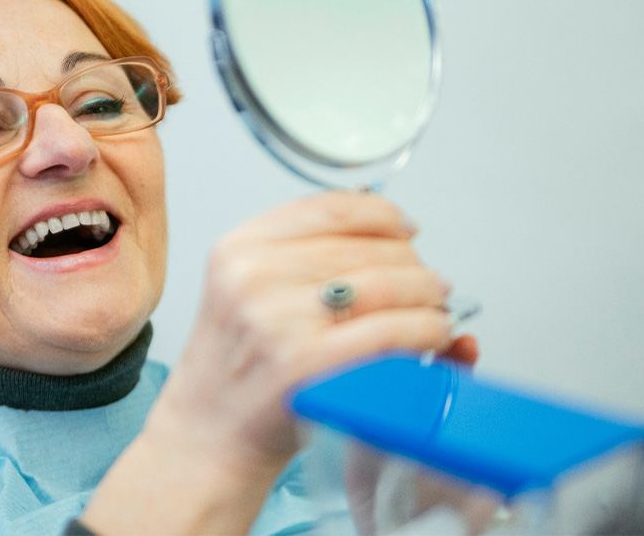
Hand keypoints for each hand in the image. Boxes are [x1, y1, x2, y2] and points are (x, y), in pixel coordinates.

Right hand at [84, 191, 466, 534]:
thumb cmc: (236, 368)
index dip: (383, 214)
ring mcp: (278, 319)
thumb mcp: (245, 290)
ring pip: (387, 284)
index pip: (330, 207)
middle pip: (367, 245)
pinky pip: (390, 330)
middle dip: (414, 263)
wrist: (208, 436)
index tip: (406, 227)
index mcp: (239, 248)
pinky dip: (426, 329)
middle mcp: (253, 275)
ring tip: (436, 308)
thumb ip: (301, 253)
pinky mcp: (306, 363)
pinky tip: (433, 334)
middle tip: (430, 283)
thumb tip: (386, 222)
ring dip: (428, 295)